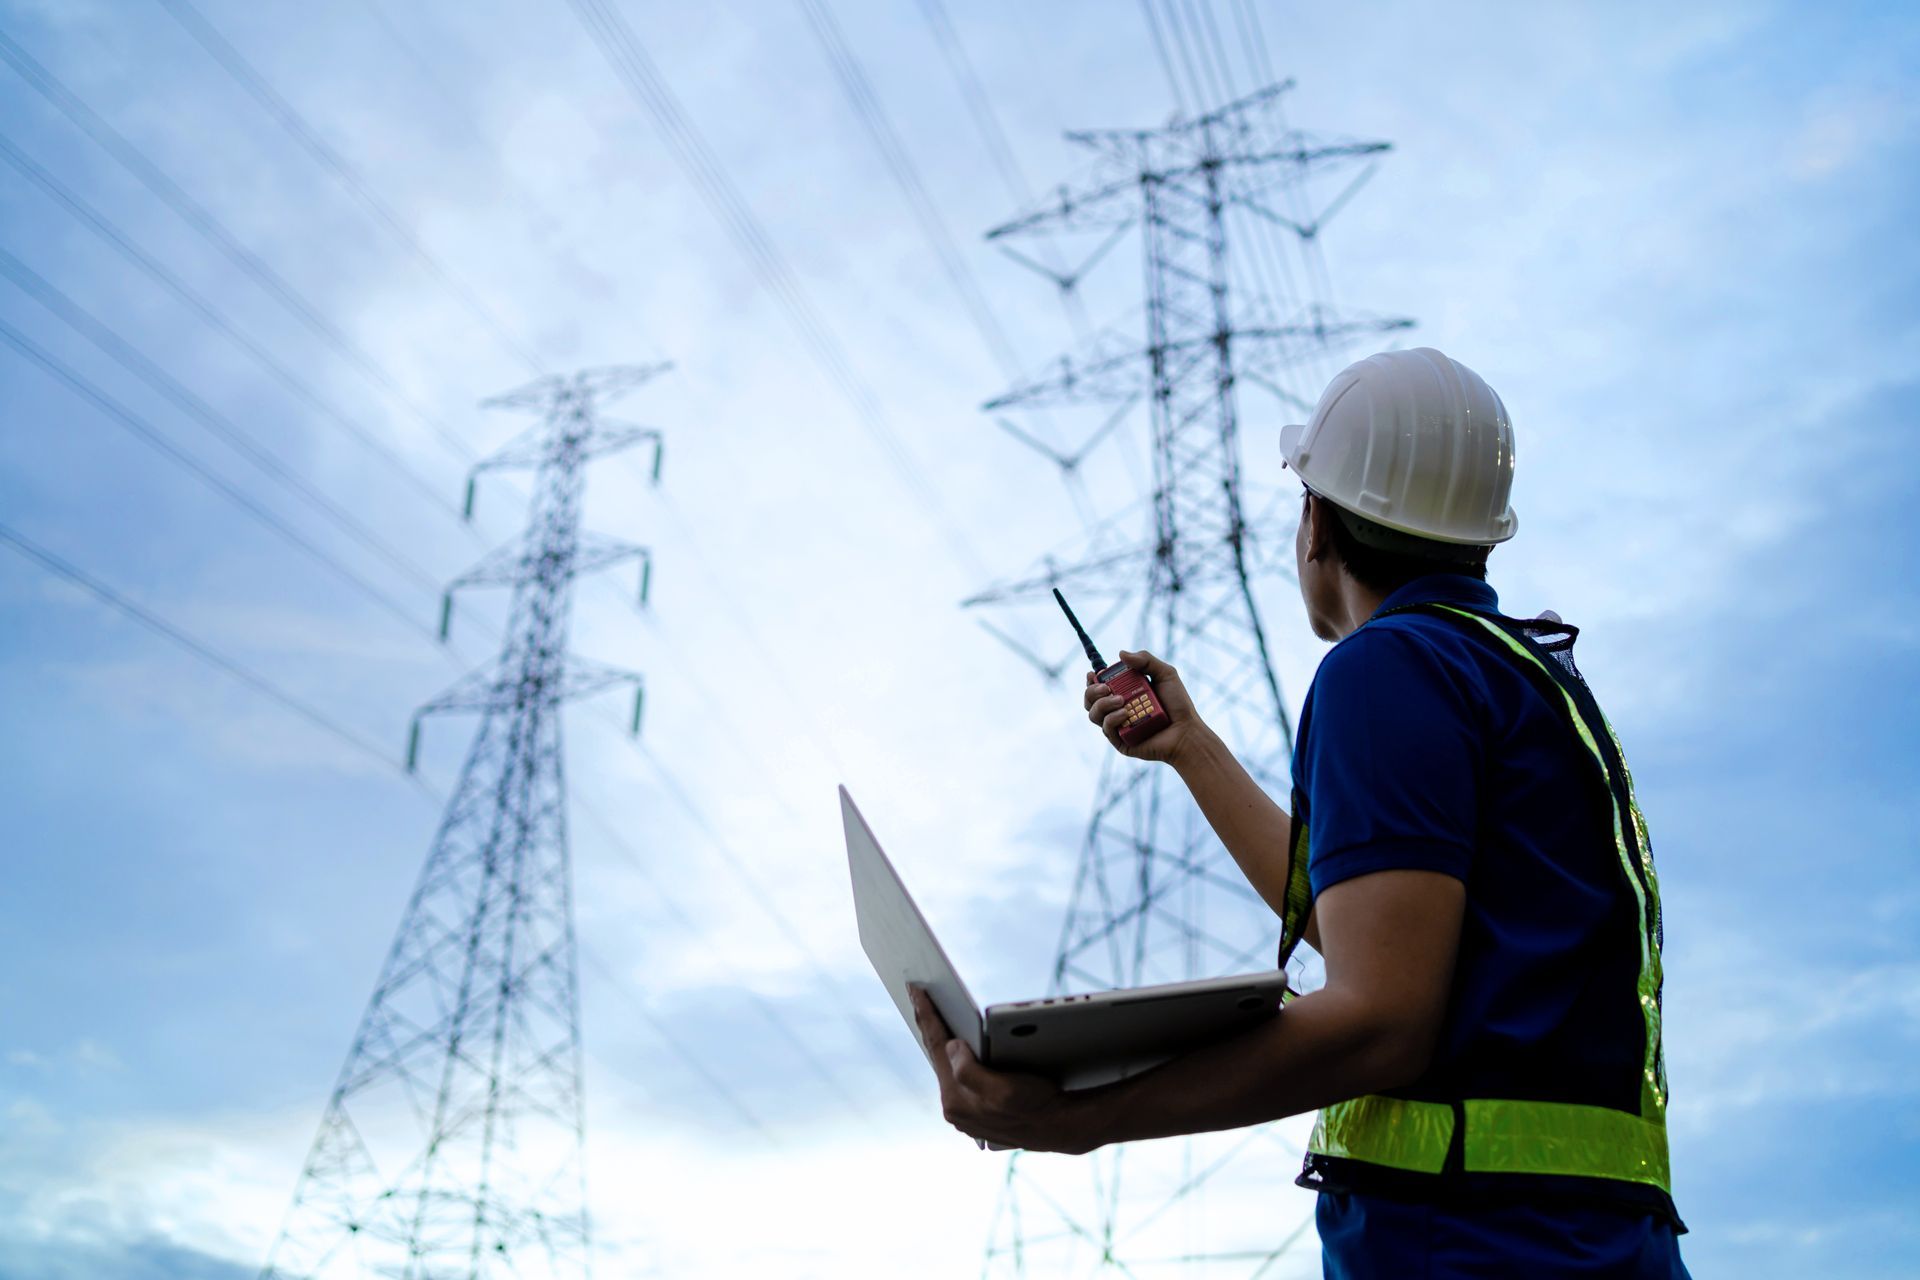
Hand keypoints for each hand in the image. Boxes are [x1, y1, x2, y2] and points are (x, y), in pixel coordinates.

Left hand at [908, 986, 1099, 1154]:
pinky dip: (953, 1055)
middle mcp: (954, 1107)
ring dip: (940, 1040)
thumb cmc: (1035, 1105)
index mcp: (956, 1099)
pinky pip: (958, 1075)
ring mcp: (963, 1110)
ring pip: (946, 1066)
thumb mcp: (1004, 1089)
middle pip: (936, 1055)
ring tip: (930, 1017)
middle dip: (927, 1024)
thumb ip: (969, 1071)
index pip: (937, 1046)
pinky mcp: (975, 1110)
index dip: (927, 1015)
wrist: (1056, 1127)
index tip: (915, 991)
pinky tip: (953, 1044)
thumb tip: (952, 1047)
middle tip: (916, 995)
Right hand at [1082, 649, 1205, 764]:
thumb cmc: (1178, 704)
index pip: (1099, 686)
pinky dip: (1112, 718)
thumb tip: (1120, 654)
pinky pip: (1106, 728)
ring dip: (1103, 704)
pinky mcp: (1120, 741)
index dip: (1091, 680)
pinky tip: (1124, 714)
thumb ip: (1146, 661)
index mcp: (1124, 693)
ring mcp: (1118, 726)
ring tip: (1121, 701)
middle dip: (1092, 691)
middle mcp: (1117, 709)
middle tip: (1105, 688)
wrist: (1186, 731)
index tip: (1092, 674)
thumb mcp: (1165, 674)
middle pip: (1090, 700)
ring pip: (1094, 714)